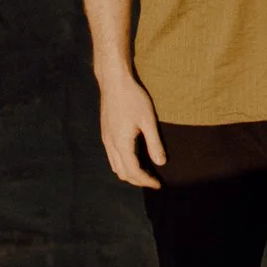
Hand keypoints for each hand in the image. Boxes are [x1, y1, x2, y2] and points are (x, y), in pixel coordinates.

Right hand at [97, 72, 166, 188]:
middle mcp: (110, 144)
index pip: (133, 171)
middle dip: (138, 180)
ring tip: (145, 172)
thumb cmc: (132, 98)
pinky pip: (112, 157)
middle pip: (122, 172)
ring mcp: (105, 139)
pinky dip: (123, 164)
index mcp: (121, 143)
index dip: (146, 181)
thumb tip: (160, 163)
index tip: (159, 184)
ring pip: (115, 166)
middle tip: (154, 181)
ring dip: (129, 173)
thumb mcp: (148, 120)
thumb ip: (154, 143)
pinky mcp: (105, 133)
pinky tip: (134, 158)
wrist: (114, 81)